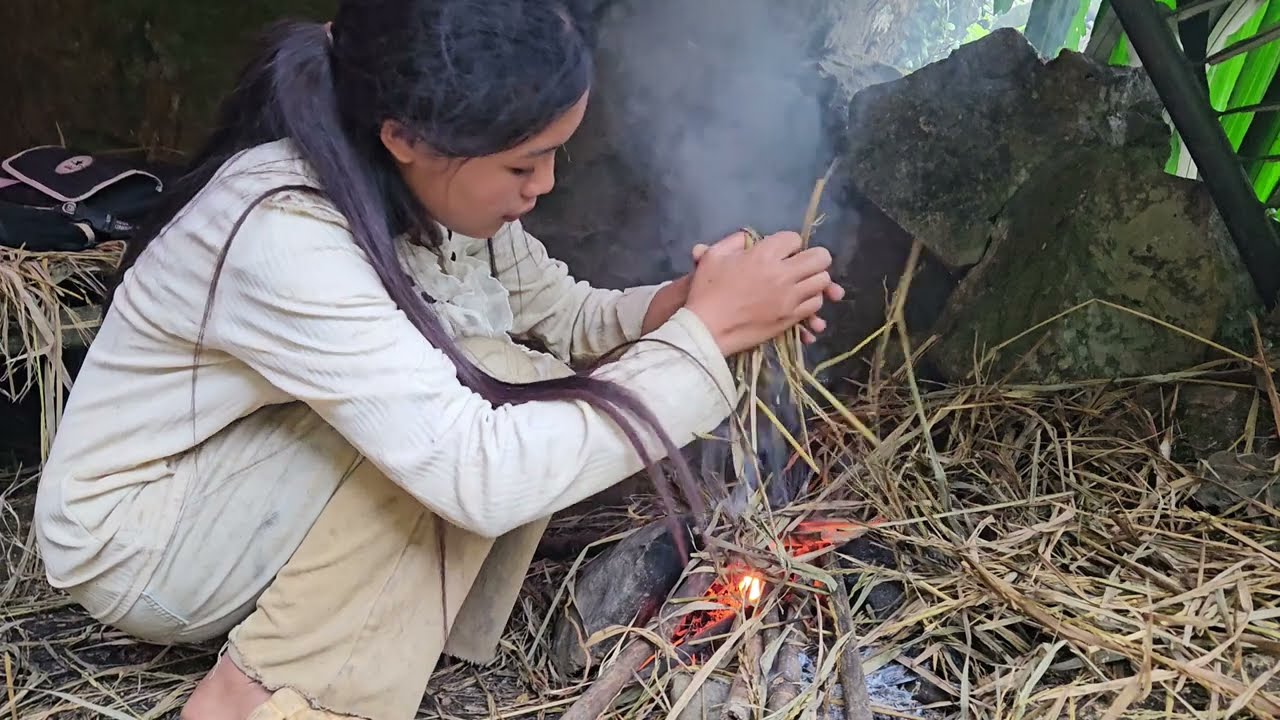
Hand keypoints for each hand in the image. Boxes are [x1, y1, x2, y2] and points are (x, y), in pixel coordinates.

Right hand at [685, 230, 840, 355]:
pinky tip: (799, 299)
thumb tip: (748, 238)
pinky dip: (811, 300)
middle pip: (820, 258)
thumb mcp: (713, 257)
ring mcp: (789, 298)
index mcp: (763, 255)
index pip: (794, 239)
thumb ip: (733, 241)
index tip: (781, 251)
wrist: (706, 330)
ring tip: (801, 282)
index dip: (789, 243)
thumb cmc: (706, 292)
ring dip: (814, 279)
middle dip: (813, 257)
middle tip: (802, 263)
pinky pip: (815, 304)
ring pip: (822, 281)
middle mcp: (782, 274)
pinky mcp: (790, 318)